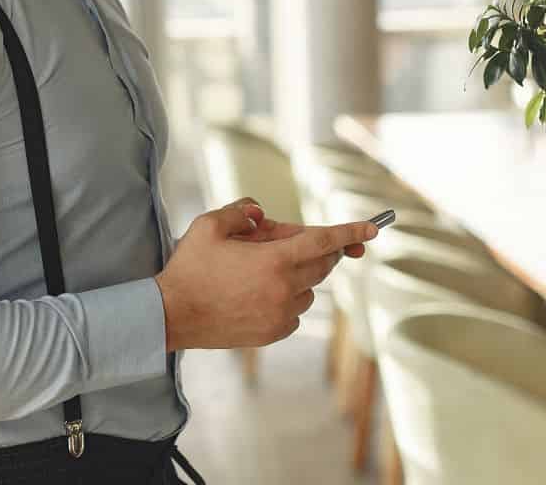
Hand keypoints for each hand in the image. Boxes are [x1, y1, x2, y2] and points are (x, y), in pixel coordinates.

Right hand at [154, 197, 379, 351]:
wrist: (171, 315)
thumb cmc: (189, 267)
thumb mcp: (210, 226)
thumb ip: (241, 211)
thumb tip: (261, 215)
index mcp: (274, 260)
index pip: (323, 241)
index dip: (350, 231)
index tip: (374, 229)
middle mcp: (284, 289)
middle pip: (321, 264)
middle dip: (317, 249)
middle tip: (288, 241)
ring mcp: (281, 315)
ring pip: (309, 289)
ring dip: (298, 275)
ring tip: (259, 270)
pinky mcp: (274, 332)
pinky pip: (296, 311)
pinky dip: (288, 298)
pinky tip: (257, 293)